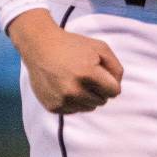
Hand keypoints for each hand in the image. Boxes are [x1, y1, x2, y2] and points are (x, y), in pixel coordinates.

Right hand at [8, 8, 122, 114]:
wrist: (40, 47)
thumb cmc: (74, 46)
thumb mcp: (100, 48)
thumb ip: (116, 68)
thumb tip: (117, 89)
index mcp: (87, 73)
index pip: (114, 91)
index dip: (111, 82)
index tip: (102, 74)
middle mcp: (73, 90)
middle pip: (102, 101)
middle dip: (99, 89)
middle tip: (85, 74)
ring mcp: (62, 100)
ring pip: (89, 107)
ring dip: (87, 96)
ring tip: (75, 79)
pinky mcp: (53, 107)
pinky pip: (75, 110)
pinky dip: (74, 101)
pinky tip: (64, 86)